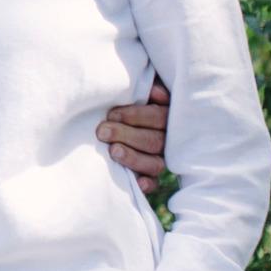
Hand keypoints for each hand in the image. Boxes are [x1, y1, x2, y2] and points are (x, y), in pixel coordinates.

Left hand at [97, 77, 169, 194]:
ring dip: (134, 158)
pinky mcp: (151, 175)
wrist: (119, 115)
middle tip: (102, 131)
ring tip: (113, 151)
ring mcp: (161, 157)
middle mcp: (168, 139)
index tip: (112, 114)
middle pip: (154, 140)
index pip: (158, 117)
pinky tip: (140, 184)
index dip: (136, 116)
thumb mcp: (141, 89)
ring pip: (155, 163)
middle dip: (127, 135)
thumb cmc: (130, 98)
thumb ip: (150, 86)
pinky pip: (155, 183)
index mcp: (167, 115)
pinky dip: (149, 184)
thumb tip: (156, 94)